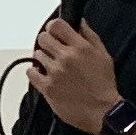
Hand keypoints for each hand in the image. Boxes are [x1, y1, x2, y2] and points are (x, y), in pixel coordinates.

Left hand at [29, 17, 122, 133]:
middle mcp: (66, 58)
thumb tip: (79, 22)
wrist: (103, 112)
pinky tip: (43, 75)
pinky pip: (31, 72)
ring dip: (43, 59)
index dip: (53, 27)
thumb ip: (90, 36)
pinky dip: (35, 72)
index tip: (54, 32)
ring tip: (52, 67)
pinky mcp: (47, 88)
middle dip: (47, 42)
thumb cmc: (104, 85)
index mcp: (80, 47)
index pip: (56, 25)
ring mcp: (55, 73)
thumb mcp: (103, 55)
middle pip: (43, 38)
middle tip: (53, 50)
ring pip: (37, 54)